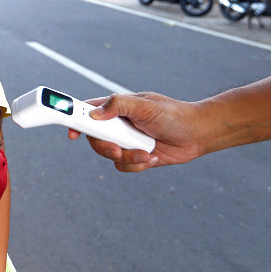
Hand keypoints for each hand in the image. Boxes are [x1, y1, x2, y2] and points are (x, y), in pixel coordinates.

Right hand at [68, 92, 202, 171]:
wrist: (198, 134)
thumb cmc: (174, 114)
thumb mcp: (145, 105)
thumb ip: (118, 105)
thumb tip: (95, 113)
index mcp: (117, 108)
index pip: (88, 111)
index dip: (75, 120)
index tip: (72, 134)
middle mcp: (118, 125)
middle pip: (96, 138)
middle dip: (106, 147)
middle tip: (118, 150)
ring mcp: (126, 141)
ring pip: (109, 155)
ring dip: (128, 157)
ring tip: (146, 153)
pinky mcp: (135, 156)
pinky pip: (123, 166)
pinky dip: (137, 165)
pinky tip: (152, 157)